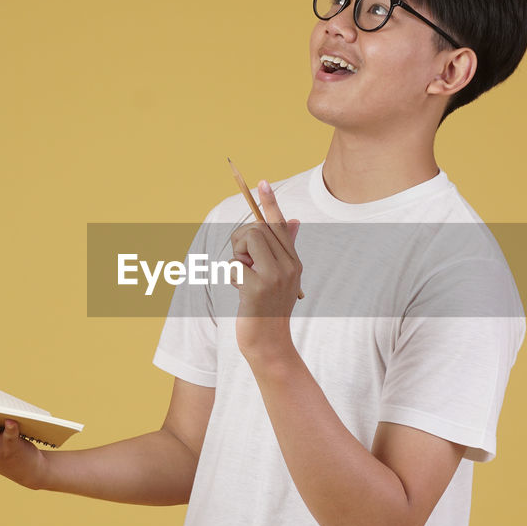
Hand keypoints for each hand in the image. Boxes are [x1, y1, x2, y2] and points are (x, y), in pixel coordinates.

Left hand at [230, 179, 301, 358]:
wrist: (270, 343)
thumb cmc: (270, 308)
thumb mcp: (282, 278)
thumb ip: (286, 249)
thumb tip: (293, 220)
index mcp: (294, 261)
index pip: (280, 225)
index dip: (270, 203)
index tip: (261, 181)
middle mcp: (289, 266)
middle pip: (257, 230)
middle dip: (242, 242)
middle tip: (245, 263)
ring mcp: (275, 276)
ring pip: (246, 241)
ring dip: (238, 258)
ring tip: (245, 279)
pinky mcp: (258, 287)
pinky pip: (234, 265)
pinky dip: (232, 277)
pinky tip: (242, 294)